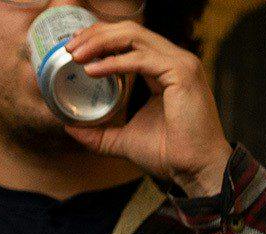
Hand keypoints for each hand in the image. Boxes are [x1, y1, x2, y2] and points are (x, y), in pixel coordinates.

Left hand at [62, 22, 233, 196]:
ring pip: (133, 37)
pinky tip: (92, 70)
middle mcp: (176, 61)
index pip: (131, 41)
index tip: (76, 49)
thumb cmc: (171, 155)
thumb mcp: (126, 140)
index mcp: (166, 70)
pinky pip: (140, 59)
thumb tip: (71, 129)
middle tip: (70, 47)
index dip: (102, 39)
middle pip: (129, 31)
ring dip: (100, 42)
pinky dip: (113, 63)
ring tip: (76, 54)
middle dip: (96, 34)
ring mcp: (181, 64)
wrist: (196, 170)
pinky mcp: (181, 73)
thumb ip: (100, 133)